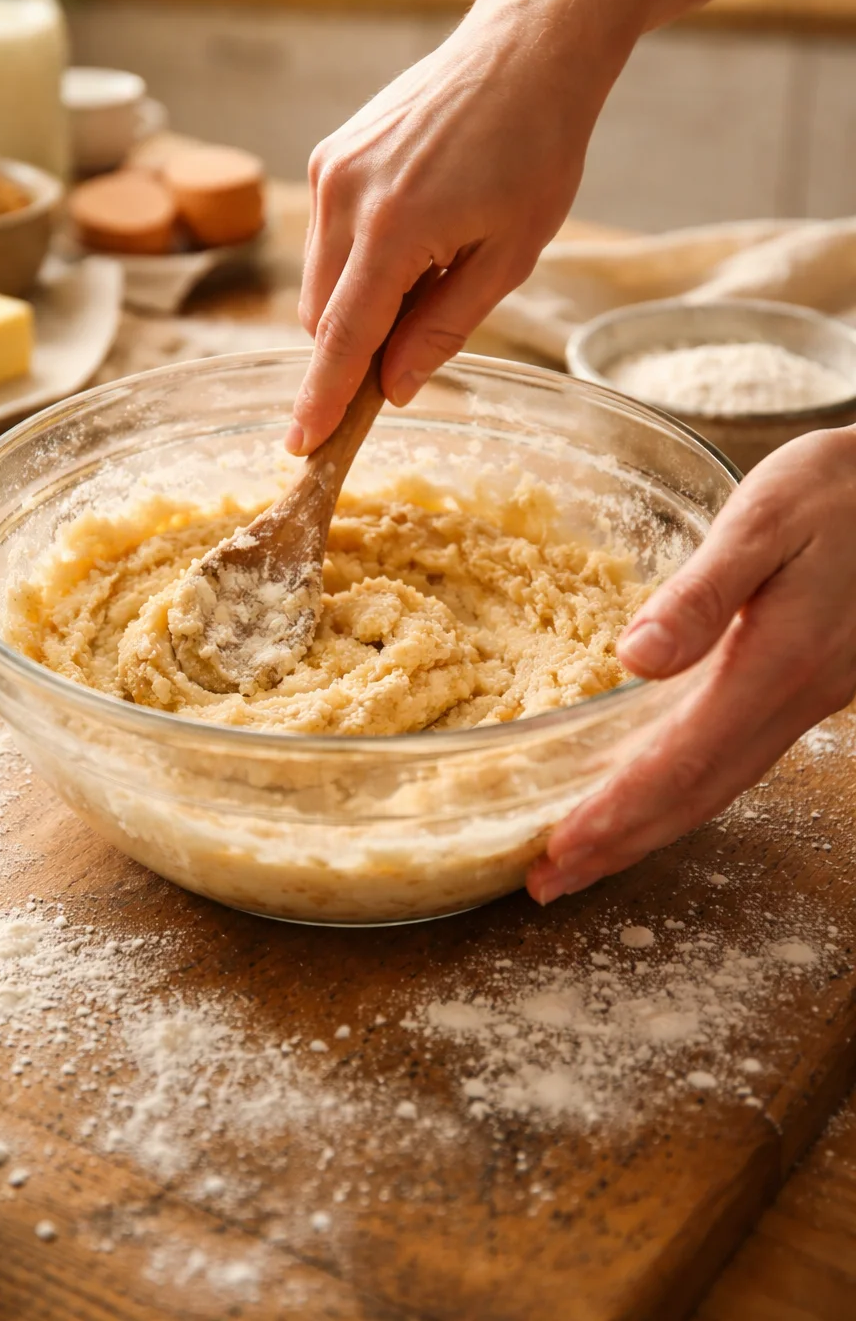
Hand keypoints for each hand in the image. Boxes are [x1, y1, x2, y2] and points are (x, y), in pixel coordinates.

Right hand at [286, 0, 629, 454]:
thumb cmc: (536, 149)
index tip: (301, 446)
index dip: (322, 399)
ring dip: (359, 304)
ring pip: (320, 281)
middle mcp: (344, 197)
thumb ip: (442, 329)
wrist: (526, 47)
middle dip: (354, 350)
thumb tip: (392, 389)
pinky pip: (327, 239)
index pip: (342, 339)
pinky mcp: (329, 154)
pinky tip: (417, 231)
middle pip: (322, 318)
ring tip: (434, 265)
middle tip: (415, 343)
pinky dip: (358, 261)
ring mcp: (329, 170)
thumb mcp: (509, 256)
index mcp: (393, 228)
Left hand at [527, 427, 855, 904]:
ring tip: (584, 857)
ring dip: (647, 828)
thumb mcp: (767, 518)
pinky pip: (734, 759)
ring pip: (717, 786)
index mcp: (776, 663)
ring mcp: (804, 700)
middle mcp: (792, 699)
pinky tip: (651, 793)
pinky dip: (682, 791)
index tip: (559, 846)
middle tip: (548, 884)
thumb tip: (635, 657)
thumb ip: (704, 593)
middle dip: (620, 843)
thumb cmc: (841, 489)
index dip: (618, 810)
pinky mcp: (805, 687)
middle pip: (696, 794)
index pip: (682, 760)